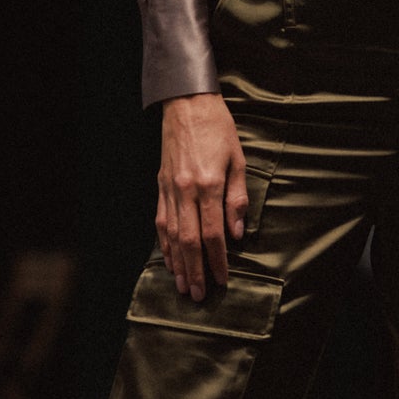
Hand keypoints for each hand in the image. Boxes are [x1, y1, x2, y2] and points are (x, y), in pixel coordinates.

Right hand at [157, 92, 247, 300]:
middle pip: (189, 241)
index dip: (218, 260)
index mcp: (208, 185)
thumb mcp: (238, 160)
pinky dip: (164, 244)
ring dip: (178, 263)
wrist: (187, 104)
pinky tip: (169, 259)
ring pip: (172, 235)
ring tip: (183, 286)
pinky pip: (160, 222)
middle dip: (195, 270)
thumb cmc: (218, 129)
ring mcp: (170, 189)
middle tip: (199, 295)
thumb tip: (238, 234)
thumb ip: (237, 199)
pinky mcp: (160, 186)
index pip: (213, 234)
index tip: (223, 279)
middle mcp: (186, 191)